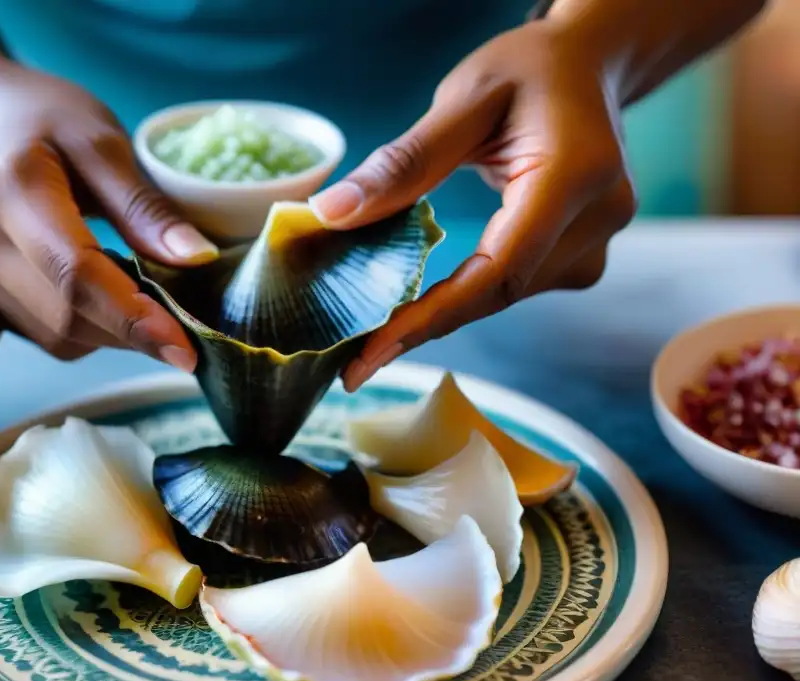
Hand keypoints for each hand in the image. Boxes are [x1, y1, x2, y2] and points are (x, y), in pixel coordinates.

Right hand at [0, 65, 217, 367]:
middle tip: (189, 333)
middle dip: (132, 332)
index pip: (74, 272)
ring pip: (59, 335)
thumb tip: (197, 259)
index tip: (185, 346)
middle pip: (67, 314)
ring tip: (154, 310)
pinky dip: (92, 330)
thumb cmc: (50, 121)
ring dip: (116, 336)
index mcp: (12, 188)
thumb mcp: (105, 142)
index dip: (131, 316)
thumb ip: (146, 206)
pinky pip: (48, 335)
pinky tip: (112, 301)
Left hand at [310, 20, 637, 391]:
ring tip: (373, 336)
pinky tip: (416, 305)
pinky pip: (513, 286)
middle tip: (354, 363)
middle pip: (500, 293)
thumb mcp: (464, 99)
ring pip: (505, 296)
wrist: (590, 67)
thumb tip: (333, 213)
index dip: (434, 315)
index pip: (499, 269)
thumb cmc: (529, 70)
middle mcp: (598, 220)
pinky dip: (463, 296)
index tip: (373, 349)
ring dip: (440, 316)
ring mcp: (597, 243)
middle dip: (424, 328)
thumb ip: (404, 162)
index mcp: (575, 176)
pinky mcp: (582, 255)